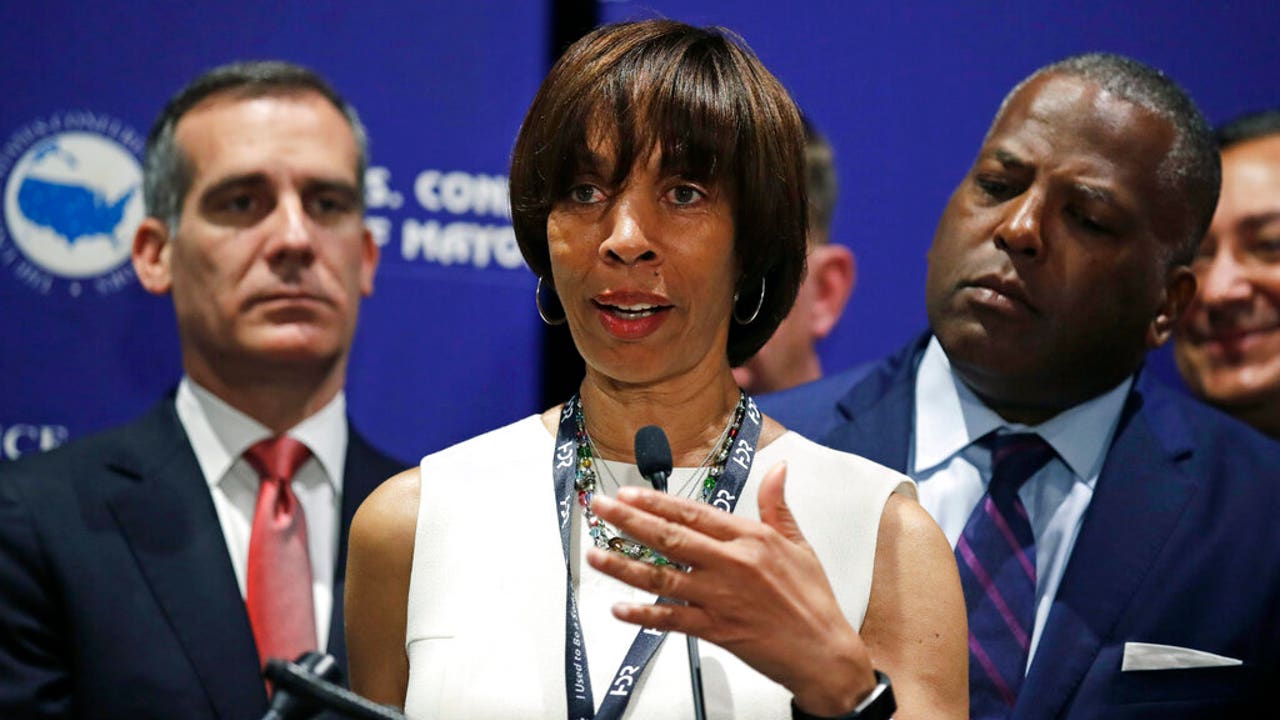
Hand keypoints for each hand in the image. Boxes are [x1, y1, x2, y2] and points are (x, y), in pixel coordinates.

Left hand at [586, 461, 877, 715]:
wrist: (823, 653)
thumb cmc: (812, 600)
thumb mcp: (798, 544)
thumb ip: (778, 505)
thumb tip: (778, 469)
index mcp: (750, 538)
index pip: (694, 512)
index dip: (657, 502)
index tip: (629, 493)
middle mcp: (731, 564)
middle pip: (670, 537)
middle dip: (629, 521)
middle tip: (600, 508)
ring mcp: (720, 597)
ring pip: (663, 577)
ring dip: (624, 566)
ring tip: (595, 555)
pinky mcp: (716, 629)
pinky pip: (671, 619)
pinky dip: (643, 615)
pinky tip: (620, 609)